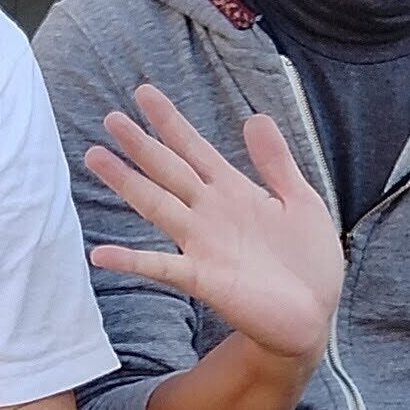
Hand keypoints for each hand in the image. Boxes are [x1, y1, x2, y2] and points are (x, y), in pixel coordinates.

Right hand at [84, 84, 344, 367]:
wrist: (314, 317)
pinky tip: (101, 254)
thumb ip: (276, 162)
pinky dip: (131, 260)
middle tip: (110, 118)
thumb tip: (255, 116)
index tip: (144, 93)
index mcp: (234, 192)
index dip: (170, 121)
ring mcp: (203, 245)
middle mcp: (211, 214)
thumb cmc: (308, 262)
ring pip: (156, 205)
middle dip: (140, 145)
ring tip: (96, 157)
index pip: (195, 148)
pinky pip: (161, 267)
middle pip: (168, 170)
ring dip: (126, 183)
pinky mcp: (203, 279)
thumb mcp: (302, 201)